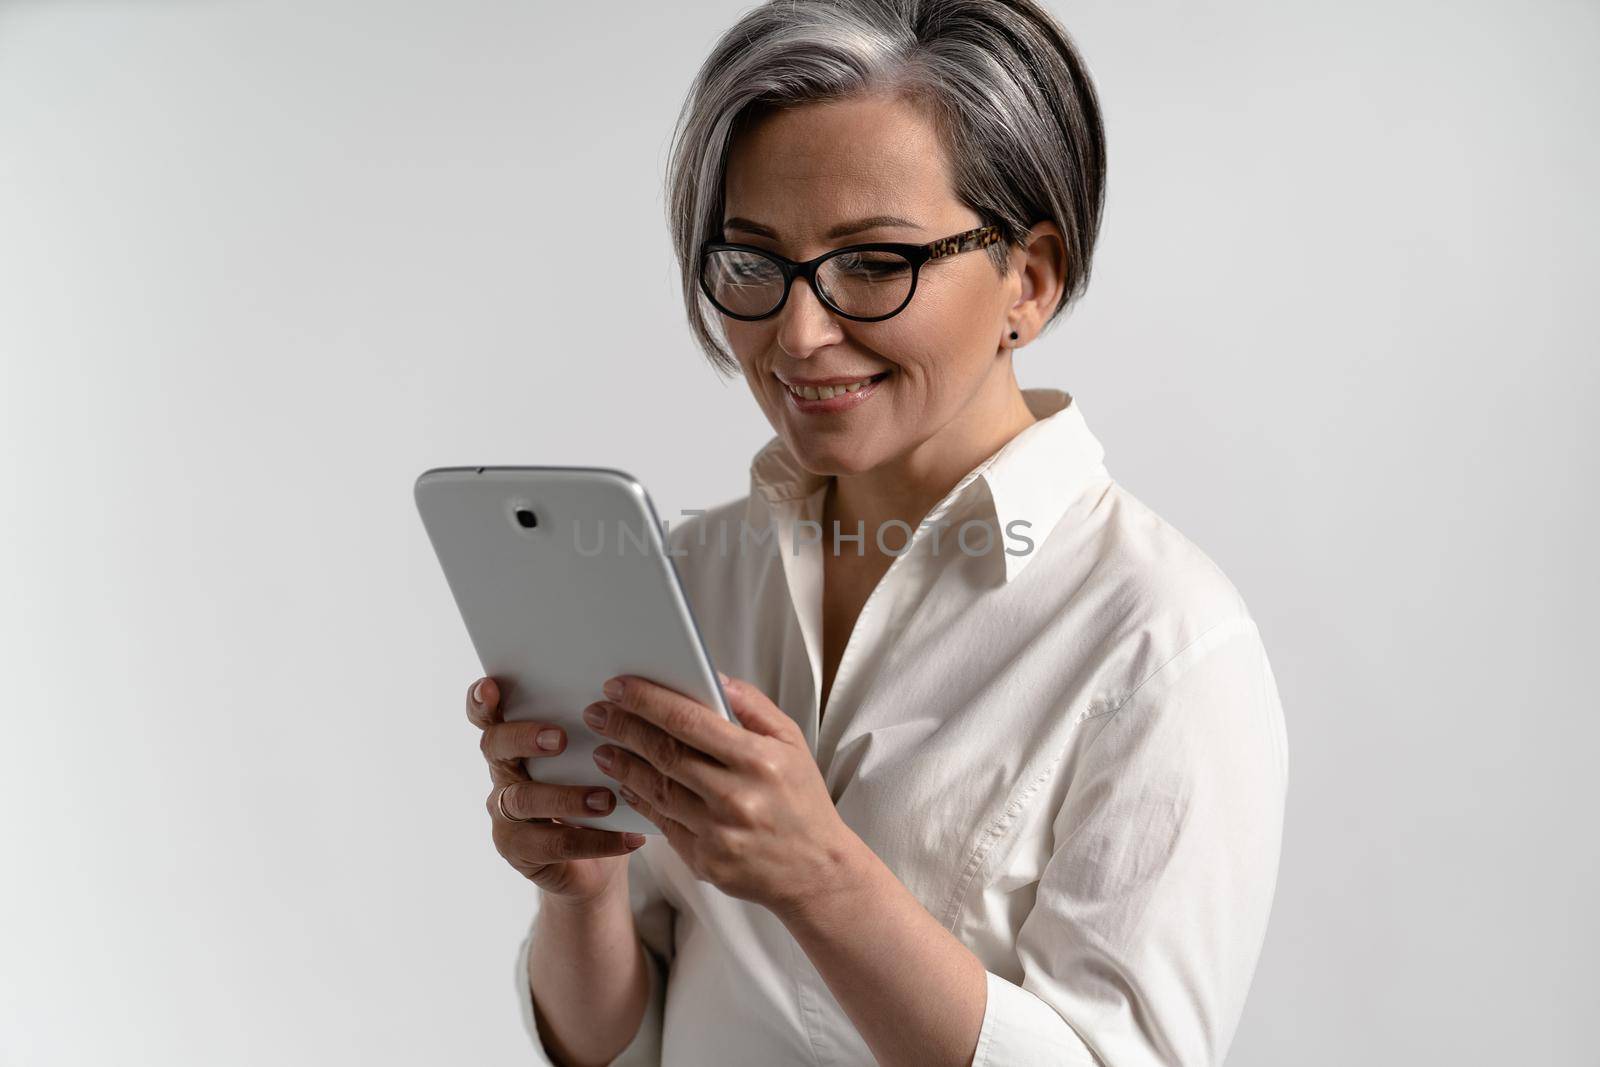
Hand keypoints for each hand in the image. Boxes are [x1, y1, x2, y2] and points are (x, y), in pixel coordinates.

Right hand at [468, 675, 645, 903]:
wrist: (596, 863)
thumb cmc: (595, 792)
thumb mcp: (595, 760)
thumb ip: (595, 733)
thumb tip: (629, 699)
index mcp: (516, 742)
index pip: (488, 716)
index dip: (481, 701)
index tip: (491, 686)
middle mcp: (504, 773)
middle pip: (495, 747)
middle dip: (524, 738)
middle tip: (562, 739)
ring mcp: (505, 814)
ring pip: (523, 799)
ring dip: (567, 797)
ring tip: (606, 800)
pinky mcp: (518, 850)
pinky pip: (554, 843)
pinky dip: (596, 840)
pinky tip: (629, 837)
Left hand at [584, 672, 859, 918]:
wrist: (816, 871)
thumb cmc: (802, 800)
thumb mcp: (791, 742)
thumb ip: (752, 706)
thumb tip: (713, 678)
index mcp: (758, 760)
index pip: (688, 721)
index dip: (647, 701)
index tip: (619, 687)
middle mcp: (736, 797)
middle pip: (663, 753)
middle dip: (624, 728)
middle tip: (598, 712)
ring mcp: (717, 833)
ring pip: (655, 790)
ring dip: (622, 765)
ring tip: (603, 747)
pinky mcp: (704, 861)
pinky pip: (661, 824)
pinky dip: (639, 800)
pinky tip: (626, 783)